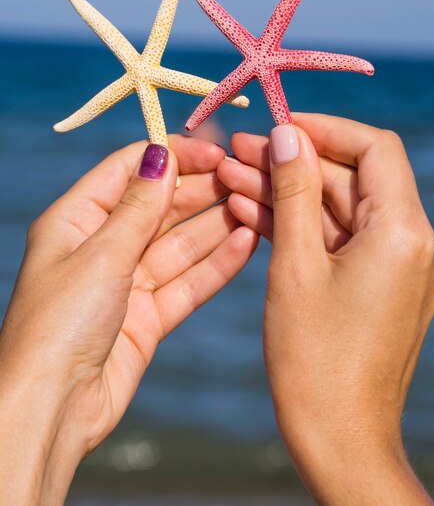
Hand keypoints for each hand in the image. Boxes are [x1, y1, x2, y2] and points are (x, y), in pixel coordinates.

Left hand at [0, 136, 257, 505]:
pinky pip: (188, 282)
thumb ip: (138, 208)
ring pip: (180, 245)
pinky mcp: (148, 316)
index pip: (129, 171)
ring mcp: (128, 282)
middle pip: (160, 207)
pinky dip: (216, 264)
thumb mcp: (100, 255)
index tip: (214, 150)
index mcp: (76, 220)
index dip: (173, 157)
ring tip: (255, 205)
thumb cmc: (58, 325)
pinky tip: (247, 243)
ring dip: (216, 225)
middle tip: (244, 176)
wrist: (52, 408)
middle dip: (201, 190)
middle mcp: (103, 247)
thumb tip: (161, 155)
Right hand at [217, 113, 433, 504]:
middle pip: (352, 180)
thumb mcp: (294, 264)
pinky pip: (342, 241)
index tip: (278, 126)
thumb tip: (286, 134)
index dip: (325, 130)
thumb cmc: (313, 359)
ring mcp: (401, 266)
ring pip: (342, 210)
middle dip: (293, 164)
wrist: (340, 441)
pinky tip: (254, 211)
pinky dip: (304, 227)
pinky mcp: (383, 285)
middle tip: (238, 153)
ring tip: (233, 178)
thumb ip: (293, 190)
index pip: (375, 148)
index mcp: (405, 233)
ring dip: (291, 195)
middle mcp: (416, 244)